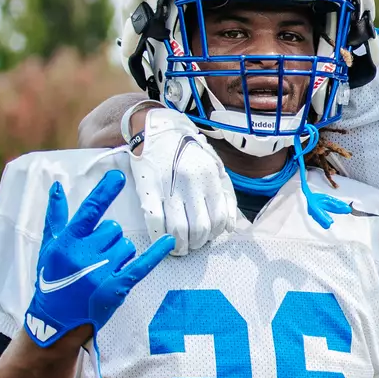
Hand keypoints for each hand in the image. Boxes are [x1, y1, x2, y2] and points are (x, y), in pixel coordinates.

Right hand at [24, 172, 174, 347]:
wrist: (56, 320)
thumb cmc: (52, 280)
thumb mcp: (49, 248)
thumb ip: (56, 216)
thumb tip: (58, 186)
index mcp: (67, 242)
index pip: (89, 211)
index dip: (104, 192)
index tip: (118, 176)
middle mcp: (83, 255)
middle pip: (113, 230)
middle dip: (108, 240)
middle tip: (93, 258)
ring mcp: (100, 272)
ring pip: (126, 246)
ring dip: (119, 255)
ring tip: (101, 270)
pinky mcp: (115, 288)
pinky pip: (141, 265)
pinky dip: (155, 253)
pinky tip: (168, 241)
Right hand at [129, 106, 239, 254]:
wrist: (159, 129)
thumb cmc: (190, 152)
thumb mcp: (216, 168)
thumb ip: (226, 196)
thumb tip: (230, 227)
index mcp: (210, 178)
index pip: (218, 218)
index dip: (213, 235)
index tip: (207, 238)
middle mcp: (192, 183)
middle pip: (199, 228)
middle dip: (196, 243)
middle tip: (191, 245)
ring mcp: (169, 186)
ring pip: (178, 229)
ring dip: (179, 245)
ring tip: (178, 248)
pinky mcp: (148, 188)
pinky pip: (154, 220)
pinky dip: (159, 236)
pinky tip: (162, 241)